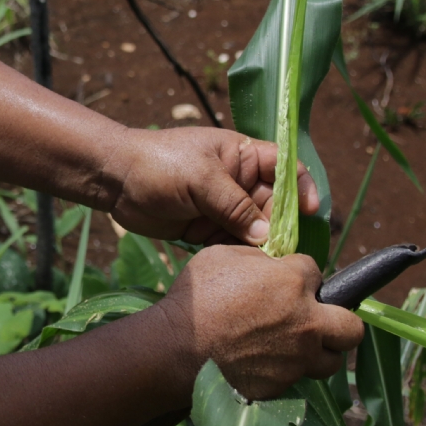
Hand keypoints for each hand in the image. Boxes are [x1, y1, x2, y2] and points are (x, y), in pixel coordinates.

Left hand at [104, 127, 318, 246]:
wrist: (115, 179)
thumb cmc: (159, 164)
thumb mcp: (201, 179)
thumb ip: (235, 206)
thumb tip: (266, 236)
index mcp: (243, 156)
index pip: (285, 168)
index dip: (302, 188)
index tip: (310, 211)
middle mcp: (239, 182)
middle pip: (275, 206)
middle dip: (282, 227)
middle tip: (286, 252)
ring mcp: (224, 207)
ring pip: (256, 230)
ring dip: (263, 247)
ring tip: (269, 266)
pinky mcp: (208, 229)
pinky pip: (234, 244)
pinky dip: (241, 257)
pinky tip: (246, 270)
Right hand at [154, 245, 364, 400]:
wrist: (177, 347)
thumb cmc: (198, 297)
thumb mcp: (225, 256)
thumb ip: (259, 259)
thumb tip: (274, 265)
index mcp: (295, 283)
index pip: (317, 272)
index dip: (300, 276)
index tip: (284, 281)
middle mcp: (307, 323)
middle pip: (351, 328)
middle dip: (339, 321)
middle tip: (315, 320)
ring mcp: (297, 359)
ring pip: (331, 362)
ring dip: (320, 352)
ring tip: (296, 347)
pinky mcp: (282, 386)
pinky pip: (297, 380)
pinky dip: (287, 372)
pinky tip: (265, 364)